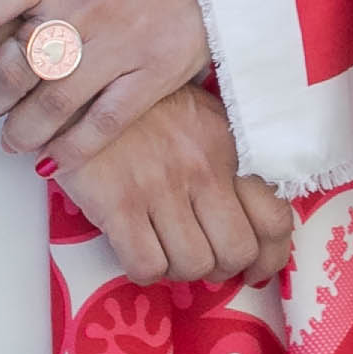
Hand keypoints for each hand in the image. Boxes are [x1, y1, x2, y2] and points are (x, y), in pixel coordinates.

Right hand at [50, 83, 294, 288]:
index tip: (255, 268)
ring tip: (165, 251)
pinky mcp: (117, 203)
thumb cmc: (141, 106)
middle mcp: (201, 168)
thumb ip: (229, 161)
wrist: (78, 83)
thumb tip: (248, 215)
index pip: (274, 219)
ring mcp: (159, 186)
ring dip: (181, 270)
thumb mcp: (200, 119)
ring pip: (193, 265)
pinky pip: (146, 265)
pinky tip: (136, 250)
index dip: (270, 257)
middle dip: (223, 269)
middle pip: (237, 251)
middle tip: (203, 260)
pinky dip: (145, 270)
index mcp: (227, 147)